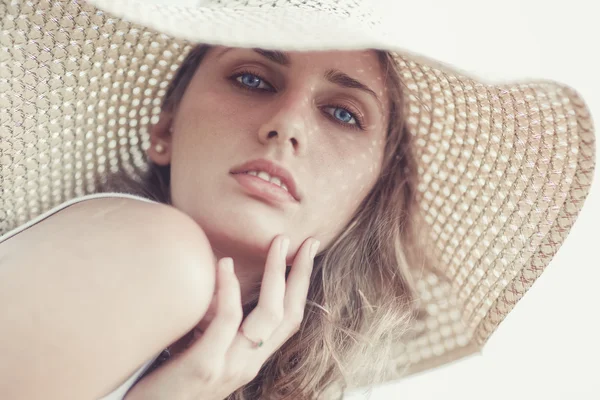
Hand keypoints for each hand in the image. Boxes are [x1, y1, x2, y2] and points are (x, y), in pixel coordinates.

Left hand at [124, 235, 319, 399]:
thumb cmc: (168, 380)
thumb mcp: (201, 348)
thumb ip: (216, 324)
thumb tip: (220, 284)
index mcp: (250, 357)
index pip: (289, 319)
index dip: (302, 285)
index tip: (307, 253)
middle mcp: (248, 363)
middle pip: (289, 314)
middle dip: (301, 274)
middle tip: (306, 242)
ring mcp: (230, 366)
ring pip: (269, 314)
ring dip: (276, 273)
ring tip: (277, 243)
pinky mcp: (205, 366)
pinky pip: (227, 320)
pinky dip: (229, 288)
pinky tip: (225, 263)